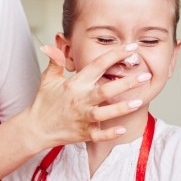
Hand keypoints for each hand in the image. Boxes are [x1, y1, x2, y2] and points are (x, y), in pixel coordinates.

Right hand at [27, 44, 147, 147]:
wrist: (36, 128)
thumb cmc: (44, 102)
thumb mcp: (48, 79)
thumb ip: (55, 61)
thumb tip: (51, 45)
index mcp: (75, 84)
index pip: (97, 66)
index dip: (114, 55)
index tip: (131, 47)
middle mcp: (80, 100)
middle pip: (106, 90)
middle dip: (126, 82)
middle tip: (145, 75)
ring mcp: (82, 118)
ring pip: (104, 113)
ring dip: (121, 108)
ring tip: (139, 101)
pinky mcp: (83, 133)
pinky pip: (98, 134)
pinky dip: (109, 133)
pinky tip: (122, 130)